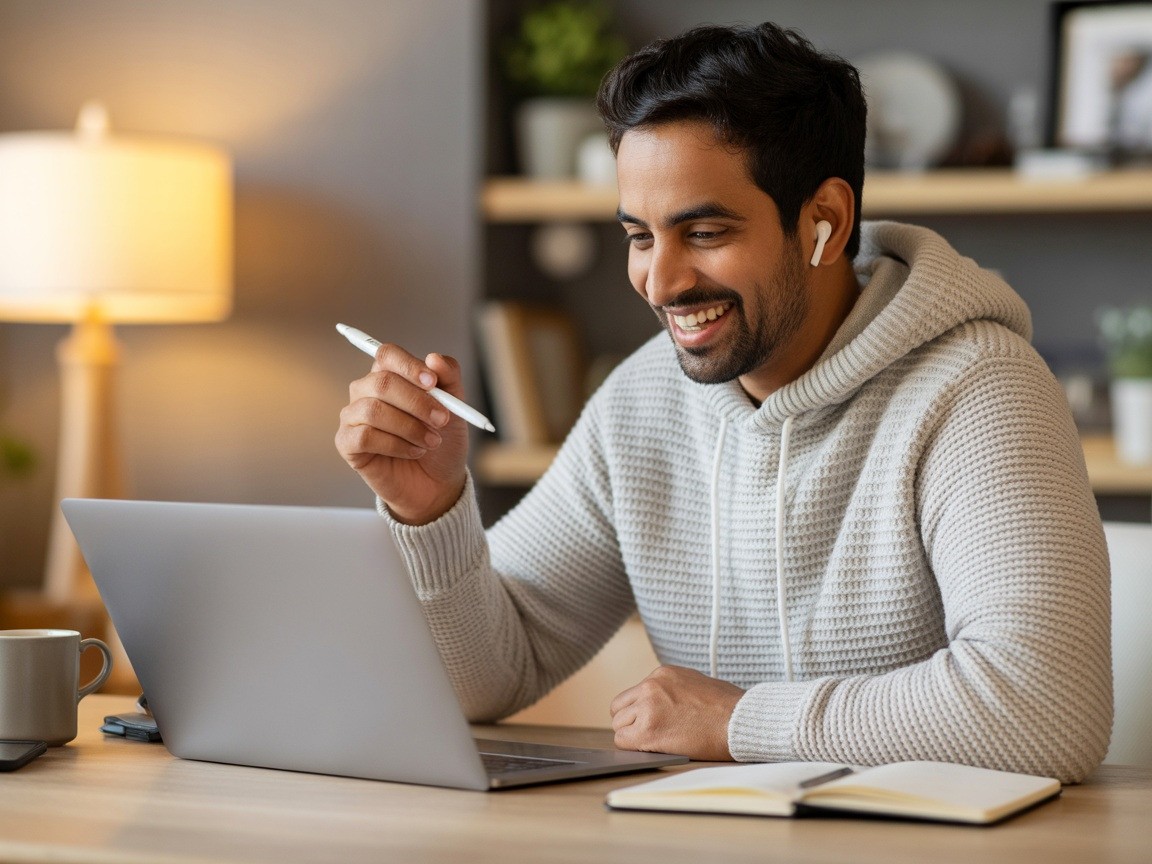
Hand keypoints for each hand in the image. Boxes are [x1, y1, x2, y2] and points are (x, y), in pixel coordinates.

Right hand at [335, 343, 468, 523]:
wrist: (437, 482)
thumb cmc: (442, 441)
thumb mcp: (455, 408)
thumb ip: (449, 379)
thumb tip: (434, 358)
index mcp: (389, 375)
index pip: (387, 355)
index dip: (409, 366)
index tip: (433, 383)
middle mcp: (366, 391)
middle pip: (381, 382)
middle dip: (417, 402)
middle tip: (442, 419)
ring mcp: (353, 416)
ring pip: (373, 410)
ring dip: (410, 427)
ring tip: (431, 441)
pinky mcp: (347, 443)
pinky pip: (365, 436)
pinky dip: (396, 445)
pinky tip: (413, 452)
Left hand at [610, 665, 743, 760]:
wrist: (740, 720)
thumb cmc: (728, 707)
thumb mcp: (696, 683)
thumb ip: (673, 689)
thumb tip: (662, 703)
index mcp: (663, 674)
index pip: (633, 694)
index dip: (639, 711)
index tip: (650, 721)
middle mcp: (651, 686)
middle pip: (619, 708)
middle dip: (630, 722)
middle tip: (648, 734)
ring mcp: (647, 707)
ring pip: (619, 725)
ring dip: (633, 736)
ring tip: (655, 743)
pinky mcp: (648, 730)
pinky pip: (622, 741)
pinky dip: (633, 748)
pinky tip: (652, 750)